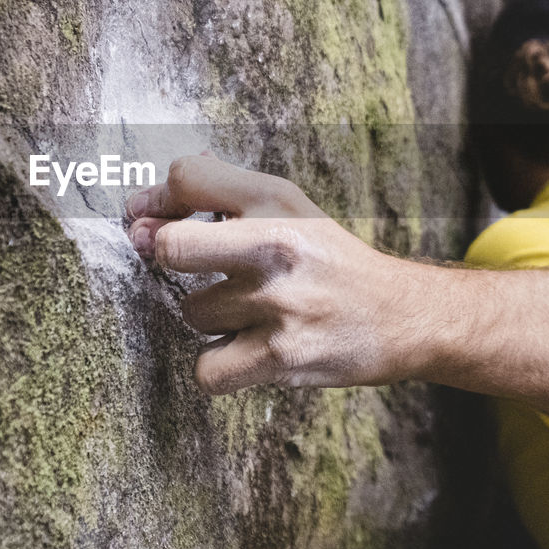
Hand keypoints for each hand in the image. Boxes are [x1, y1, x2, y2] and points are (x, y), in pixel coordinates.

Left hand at [125, 154, 417, 394]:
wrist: (401, 315)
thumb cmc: (332, 261)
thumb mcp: (288, 208)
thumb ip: (222, 196)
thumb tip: (147, 205)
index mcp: (276, 199)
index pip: (186, 178)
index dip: (157, 200)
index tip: (154, 218)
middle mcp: (276, 244)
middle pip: (172, 246)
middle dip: (164, 255)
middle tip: (185, 266)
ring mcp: (278, 303)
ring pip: (191, 312)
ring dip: (210, 316)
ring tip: (248, 312)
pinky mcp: (280, 356)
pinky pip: (207, 370)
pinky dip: (218, 367)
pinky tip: (243, 351)